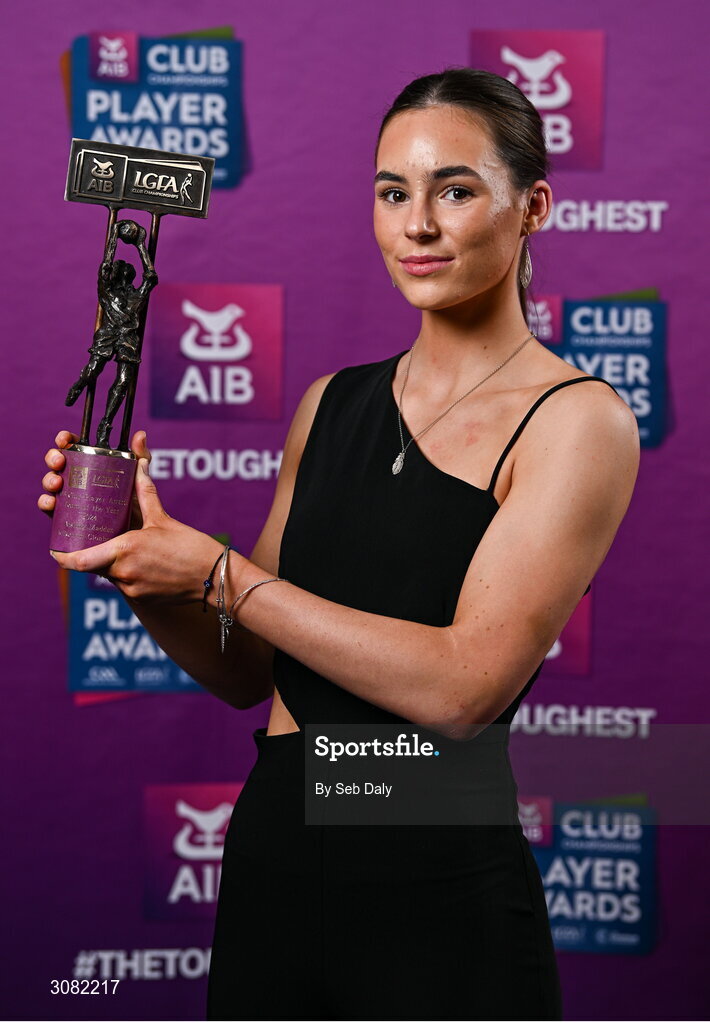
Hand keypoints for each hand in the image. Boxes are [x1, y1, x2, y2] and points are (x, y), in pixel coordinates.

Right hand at [39, 429, 150, 529]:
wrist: (135, 532)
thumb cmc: (134, 501)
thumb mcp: (138, 477)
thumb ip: (139, 456)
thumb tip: (140, 435)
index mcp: (90, 464)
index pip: (73, 447)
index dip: (64, 440)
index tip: (64, 440)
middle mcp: (77, 478)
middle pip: (57, 463)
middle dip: (53, 458)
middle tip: (59, 462)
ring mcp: (71, 496)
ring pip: (51, 483)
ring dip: (49, 480)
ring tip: (57, 484)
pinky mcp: (67, 516)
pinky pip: (50, 509)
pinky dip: (46, 503)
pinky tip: (51, 503)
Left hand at [48, 456, 224, 605]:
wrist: (215, 577)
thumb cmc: (190, 546)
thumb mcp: (162, 516)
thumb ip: (144, 488)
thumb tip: (139, 456)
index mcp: (123, 550)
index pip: (77, 560)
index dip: (62, 556)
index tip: (56, 548)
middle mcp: (122, 573)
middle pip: (91, 565)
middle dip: (90, 552)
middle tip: (93, 539)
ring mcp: (131, 589)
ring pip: (108, 574)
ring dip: (111, 561)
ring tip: (125, 547)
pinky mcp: (141, 599)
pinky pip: (124, 584)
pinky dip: (127, 571)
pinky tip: (143, 562)